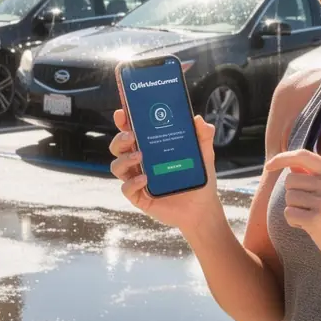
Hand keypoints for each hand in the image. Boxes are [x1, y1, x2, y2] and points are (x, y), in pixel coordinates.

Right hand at [109, 108, 219, 233]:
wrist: (202, 208)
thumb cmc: (198, 178)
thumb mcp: (204, 154)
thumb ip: (203, 136)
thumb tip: (199, 120)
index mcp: (150, 147)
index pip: (131, 130)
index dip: (123, 121)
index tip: (122, 112)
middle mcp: (139, 162)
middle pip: (118, 147)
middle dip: (120, 138)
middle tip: (131, 135)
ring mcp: (137, 179)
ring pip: (117, 166)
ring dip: (124, 159)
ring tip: (140, 156)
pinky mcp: (139, 196)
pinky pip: (126, 188)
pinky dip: (132, 182)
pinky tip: (145, 179)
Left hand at [265, 149, 320, 270]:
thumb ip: (315, 176)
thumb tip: (290, 164)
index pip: (303, 155)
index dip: (282, 158)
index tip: (269, 166)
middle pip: (290, 180)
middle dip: (293, 194)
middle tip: (311, 208)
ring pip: (289, 198)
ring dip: (295, 209)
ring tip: (313, 217)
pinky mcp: (317, 220)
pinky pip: (289, 214)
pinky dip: (294, 222)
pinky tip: (310, 227)